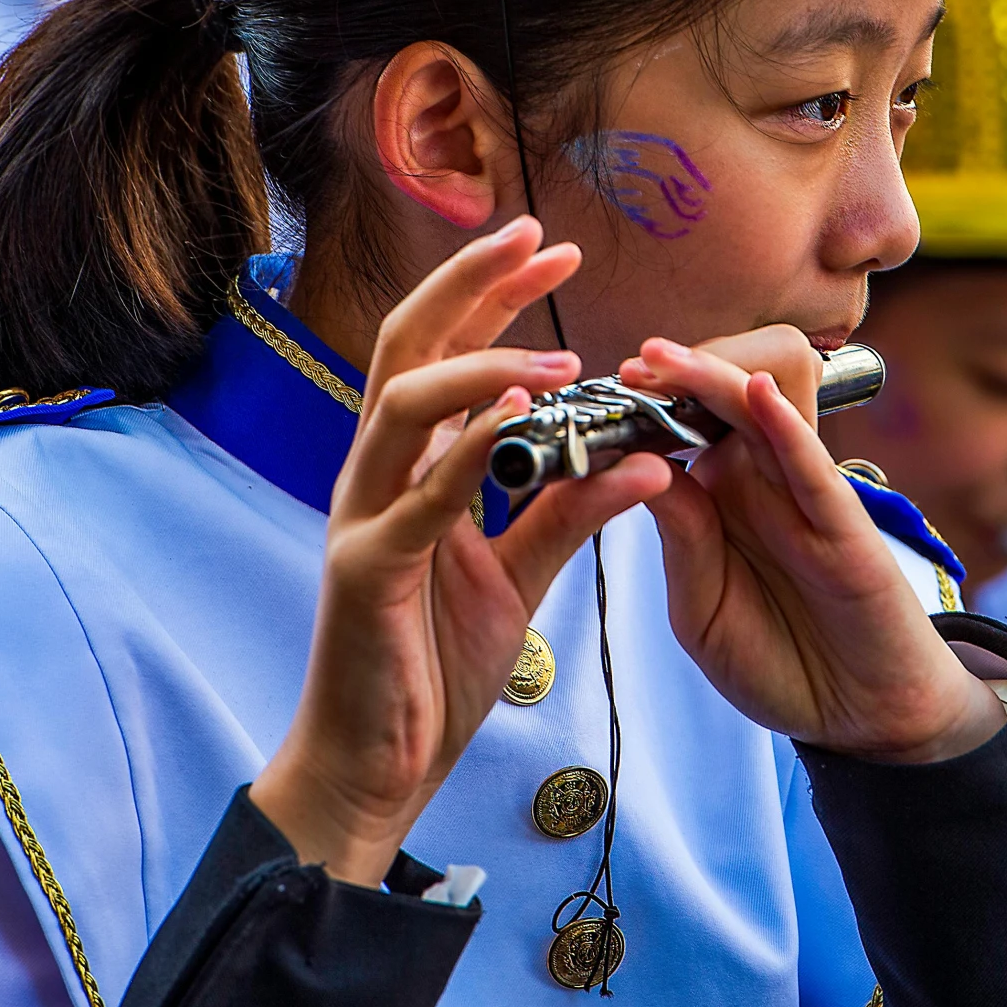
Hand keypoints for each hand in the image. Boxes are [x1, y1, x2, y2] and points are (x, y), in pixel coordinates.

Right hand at [250, 217, 670, 884]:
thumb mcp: (518, 575)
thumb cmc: (431, 666)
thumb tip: (643, 456)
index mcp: (406, 468)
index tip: (548, 249)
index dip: (488, 292)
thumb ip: (567, 512)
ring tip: (562, 354)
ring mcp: (363, 517)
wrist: (376, 766)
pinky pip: (423, 498)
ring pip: (404, 403)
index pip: (441, 350)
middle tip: (538, 240)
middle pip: (407, 345)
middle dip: (471, 284)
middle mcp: (375, 475)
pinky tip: (522, 419)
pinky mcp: (366, 571)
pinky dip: (470, 450)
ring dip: (483, 365)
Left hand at [621, 330, 1005, 764]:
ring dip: (717, 374)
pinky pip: (814, 465)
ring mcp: (804, 494)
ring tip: (665, 362)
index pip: (681, 423)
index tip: (592, 392)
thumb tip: (639, 468)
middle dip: (677, 368)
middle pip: (723, 392)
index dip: (640, 401)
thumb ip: (680, 540)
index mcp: (721, 492)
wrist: (859, 716)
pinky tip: (758, 396)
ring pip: (767, 406)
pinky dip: (786, 426)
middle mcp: (763, 478)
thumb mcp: (700, 611)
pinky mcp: (846, 525)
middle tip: (631, 365)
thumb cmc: (779, 659)